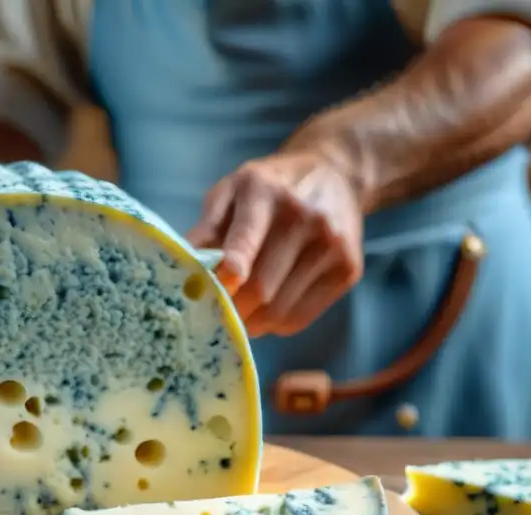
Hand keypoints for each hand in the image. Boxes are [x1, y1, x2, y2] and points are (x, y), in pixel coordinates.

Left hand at [186, 149, 364, 337]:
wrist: (336, 174)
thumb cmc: (270, 188)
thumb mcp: (231, 190)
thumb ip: (205, 227)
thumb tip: (181, 268)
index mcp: (265, 191)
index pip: (246, 238)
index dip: (228, 272)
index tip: (213, 293)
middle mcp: (305, 216)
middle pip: (261, 287)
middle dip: (231, 310)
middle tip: (212, 317)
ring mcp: (332, 245)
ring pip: (279, 310)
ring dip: (251, 322)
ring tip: (238, 314)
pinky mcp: (348, 269)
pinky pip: (300, 318)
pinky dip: (275, 324)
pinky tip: (265, 310)